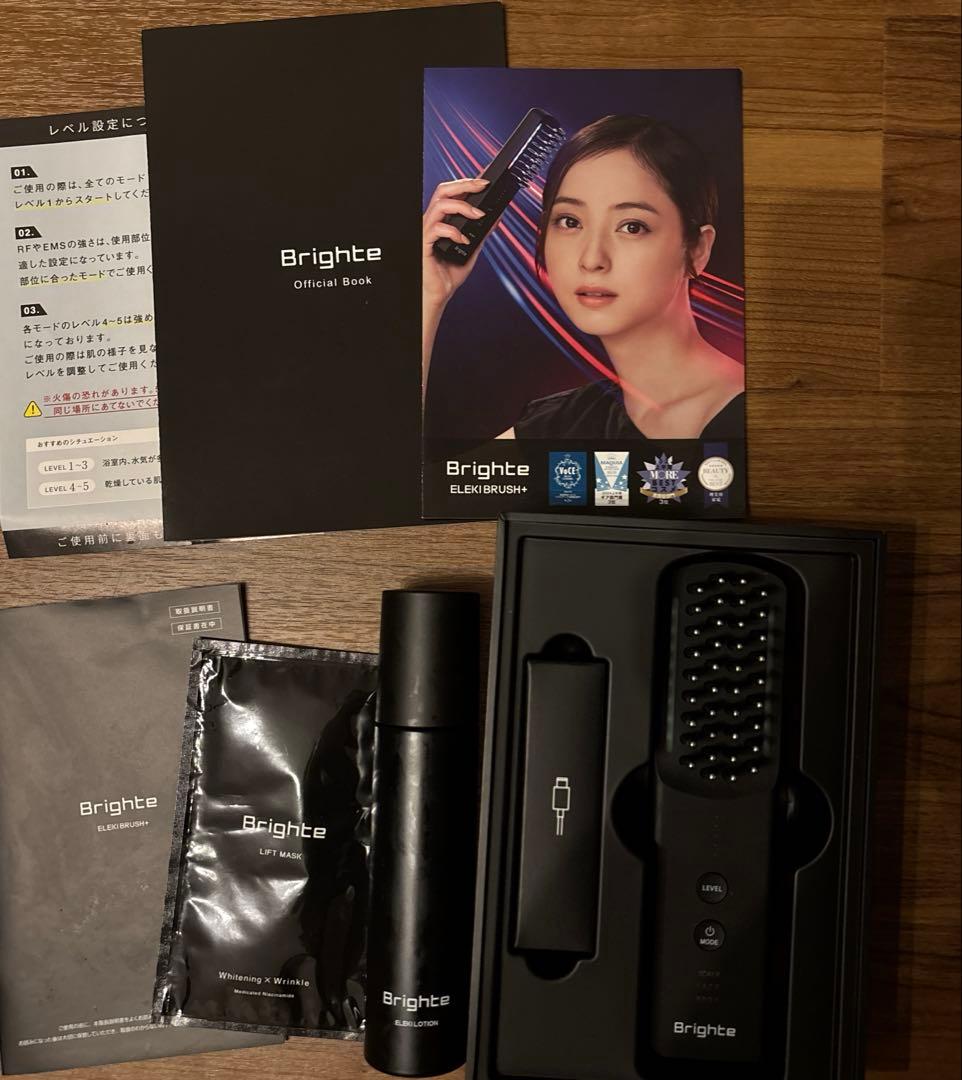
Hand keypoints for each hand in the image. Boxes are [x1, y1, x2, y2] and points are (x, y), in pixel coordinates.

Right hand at [422, 177, 489, 311]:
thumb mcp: (472, 248)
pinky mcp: (424, 244)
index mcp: (441, 220)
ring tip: (479, 215)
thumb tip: (496, 216)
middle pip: (443, 190)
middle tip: (483, 185)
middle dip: (464, 184)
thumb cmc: (449, 273)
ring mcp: (426, 231)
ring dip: (463, 207)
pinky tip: (464, 240)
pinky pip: (437, 229)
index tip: (485, 180)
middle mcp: (432, 221)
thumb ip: (481, 232)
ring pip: (440, 204)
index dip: (467, 183)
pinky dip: (454, 232)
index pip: (452, 193)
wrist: (439, 294)